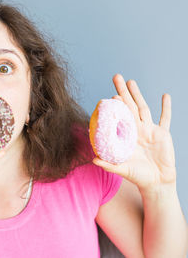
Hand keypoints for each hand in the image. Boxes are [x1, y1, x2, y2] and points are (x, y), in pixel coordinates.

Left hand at [92, 74, 175, 192]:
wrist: (156, 182)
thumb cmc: (137, 176)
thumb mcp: (122, 169)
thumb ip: (108, 164)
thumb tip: (93, 160)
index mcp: (125, 136)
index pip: (118, 117)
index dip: (114, 107)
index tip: (108, 97)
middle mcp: (136, 130)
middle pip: (129, 106)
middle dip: (123, 92)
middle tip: (116, 77)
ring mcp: (150, 130)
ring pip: (144, 108)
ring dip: (138, 95)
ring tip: (131, 81)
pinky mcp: (163, 134)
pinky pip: (165, 119)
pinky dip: (166, 108)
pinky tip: (165, 96)